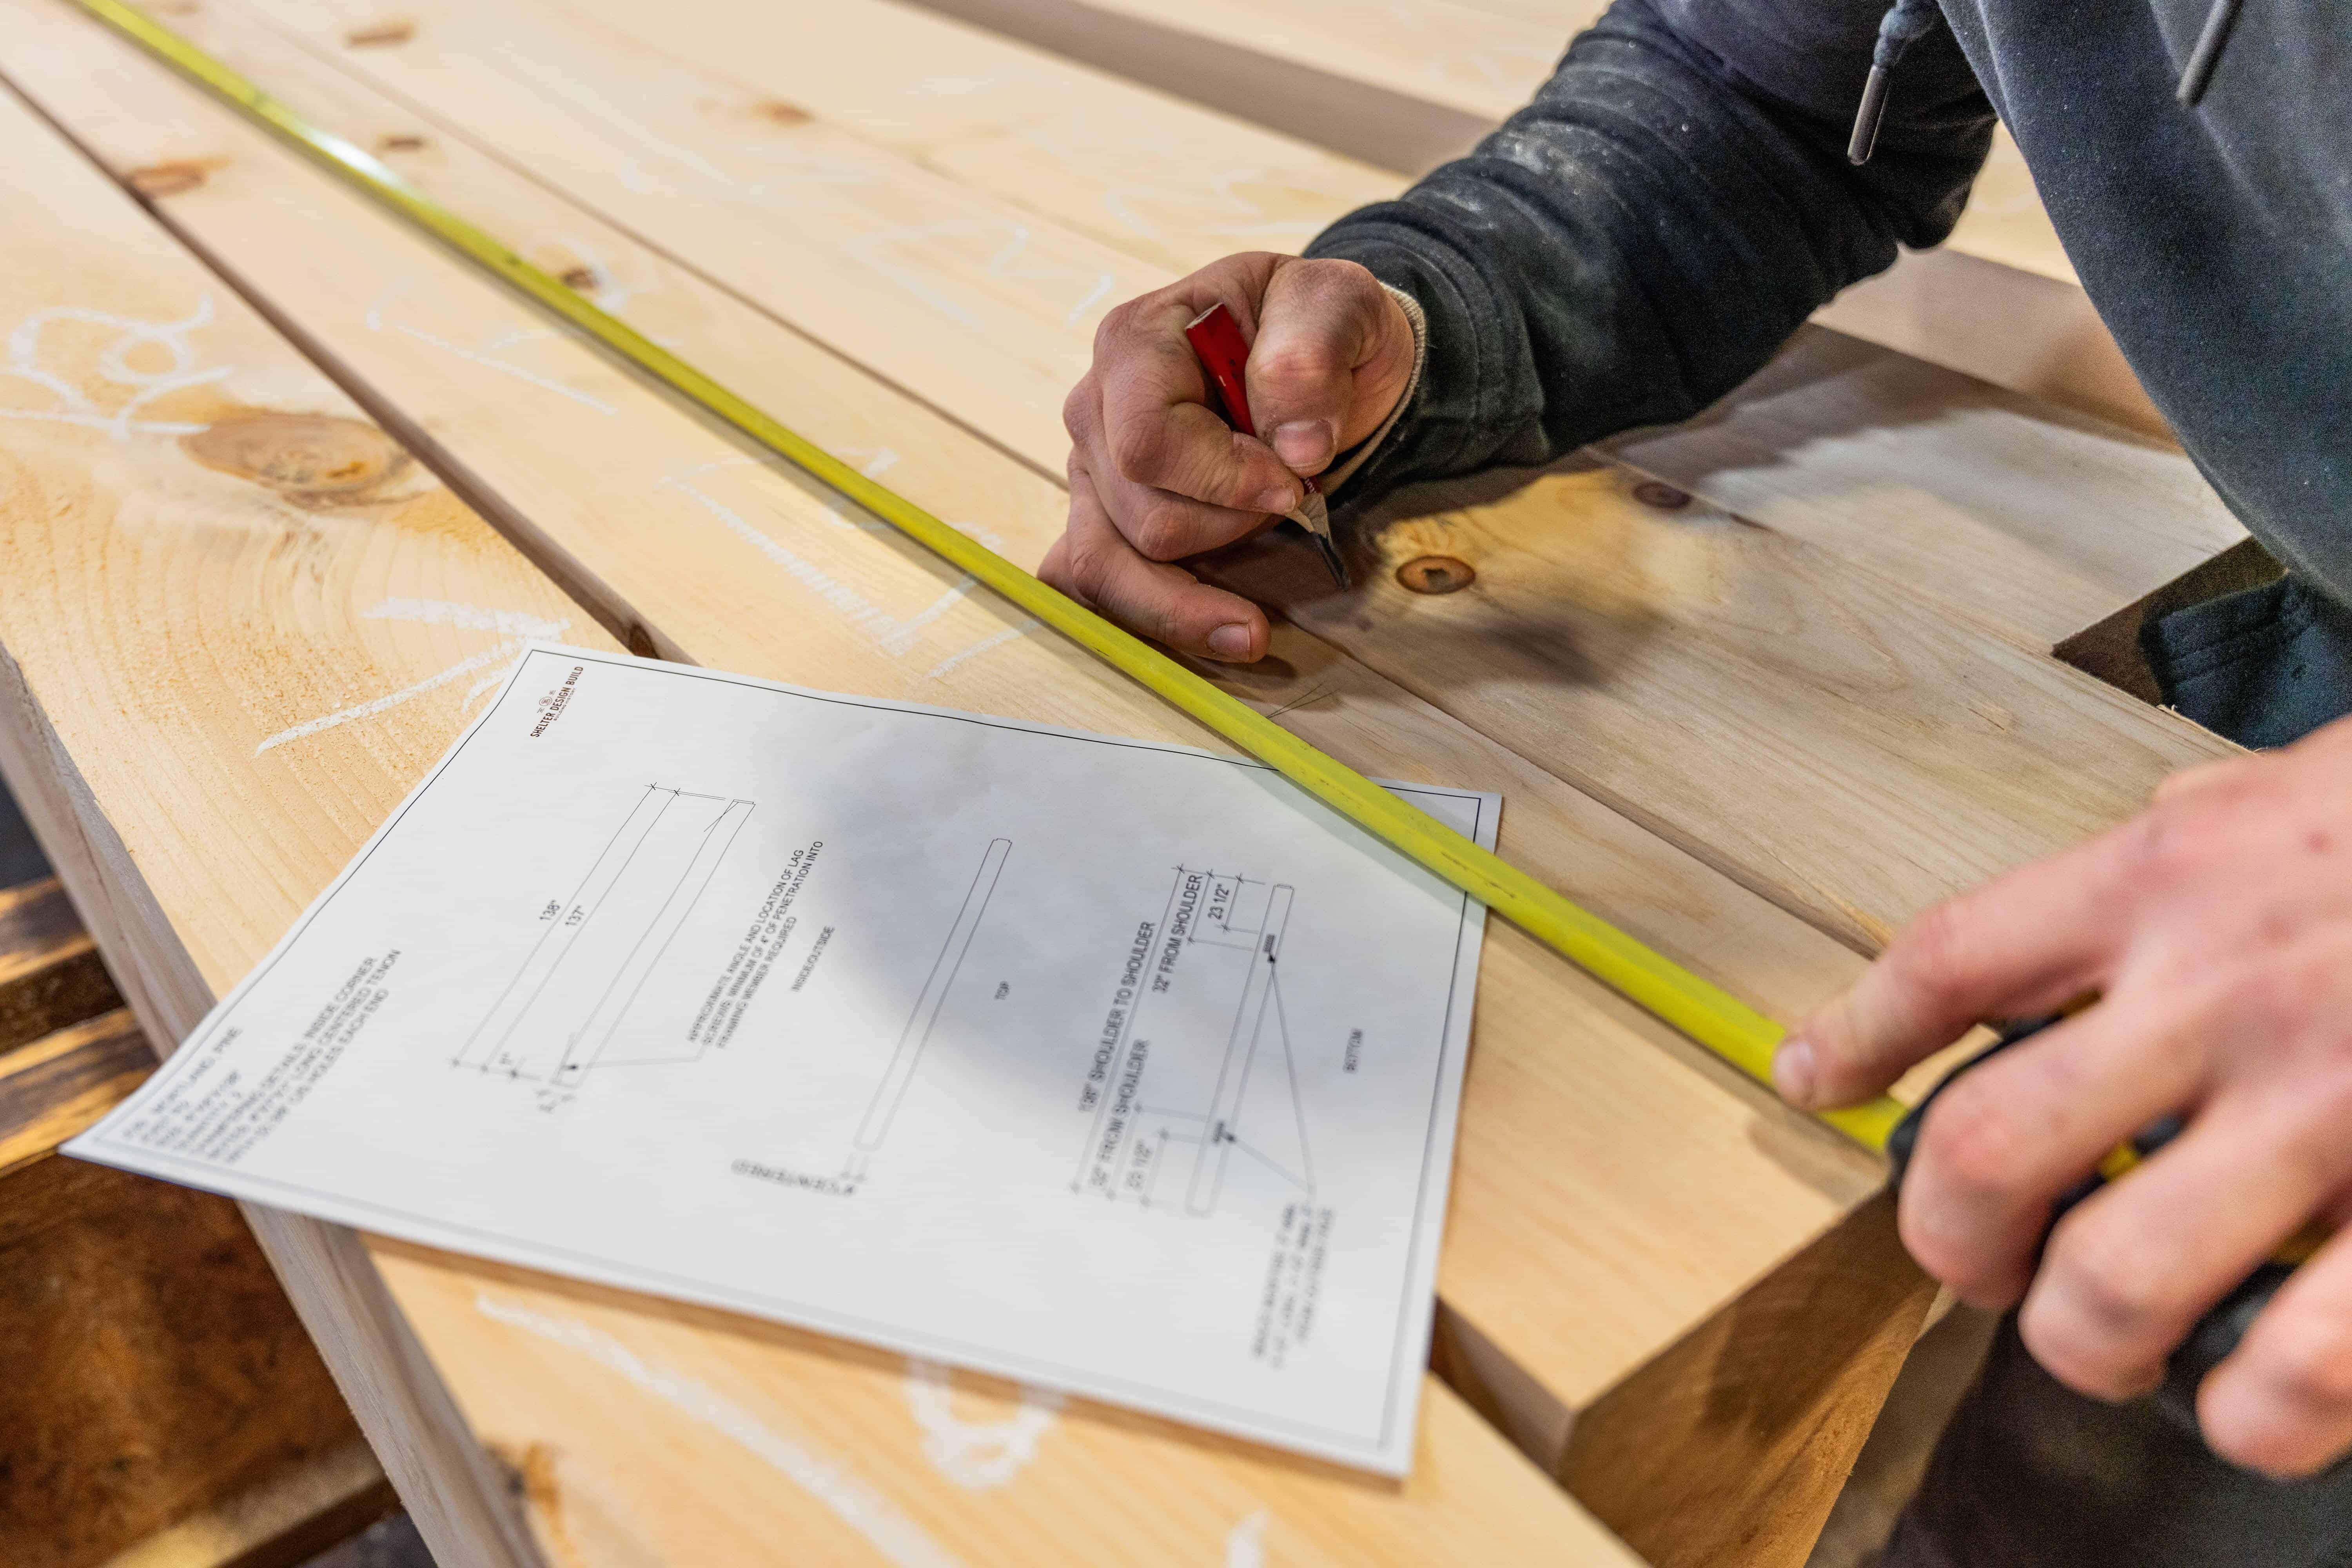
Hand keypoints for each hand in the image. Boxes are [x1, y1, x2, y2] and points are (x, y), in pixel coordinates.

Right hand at [1041, 252, 1415, 661]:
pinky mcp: (1100, 519)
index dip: (1226, 481)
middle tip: (1290, 498)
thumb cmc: (1316, 329)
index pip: (1149, 443)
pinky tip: (1205, 630)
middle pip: (1142, 517)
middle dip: (1230, 528)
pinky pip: (1090, 586)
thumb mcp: (1338, 304)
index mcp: (1135, 341)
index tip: (1296, 482)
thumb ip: (1313, 353)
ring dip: (1194, 595)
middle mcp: (1094, 409)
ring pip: (1110, 567)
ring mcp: (1090, 471)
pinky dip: (1148, 617)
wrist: (1315, 358)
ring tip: (1254, 616)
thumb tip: (1296, 445)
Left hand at [1775, 713, 2351, 1476]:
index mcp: (2173, 876)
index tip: (1815, 1079)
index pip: (1948, 960)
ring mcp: (2330, 1102)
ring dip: (2081, 1338)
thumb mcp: (2286, 789)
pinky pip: (2304, 1360)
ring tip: (2097, 1340)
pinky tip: (2248, 1405)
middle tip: (1976, 1261)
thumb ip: (2177, 849)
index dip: (1858, 1035)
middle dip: (1953, 1236)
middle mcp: (2226, 990)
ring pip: (2117, 1276)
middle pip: (1992, 1147)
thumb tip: (2076, 923)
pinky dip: (2255, 1413)